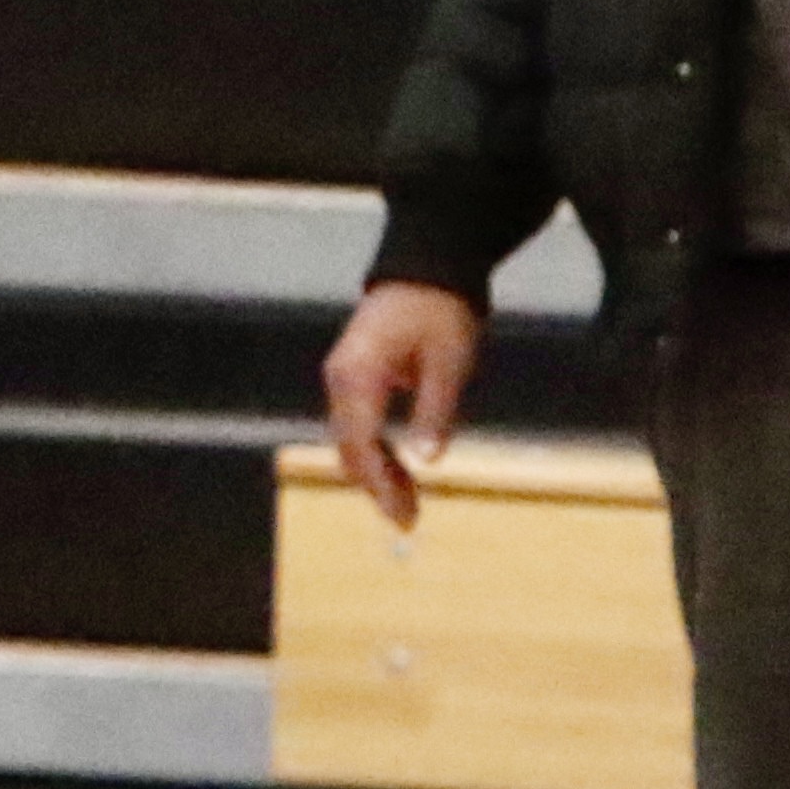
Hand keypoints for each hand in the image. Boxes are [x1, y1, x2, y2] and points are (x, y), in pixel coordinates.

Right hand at [321, 283, 483, 530]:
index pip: (360, 443)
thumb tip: (428, 460)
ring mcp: (342, 377)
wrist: (427, 269)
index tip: (403, 515)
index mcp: (359, 375)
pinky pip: (355, 425)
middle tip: (408, 519)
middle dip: (375, 486)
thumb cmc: (440, 311)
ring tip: (408, 502)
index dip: (379, 484)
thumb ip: (435, 411)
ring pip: (349, 440)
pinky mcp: (352, 377)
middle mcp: (341, 379)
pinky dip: (374, 452)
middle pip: (347, 447)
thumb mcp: (449, 362)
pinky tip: (399, 469)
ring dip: (375, 472)